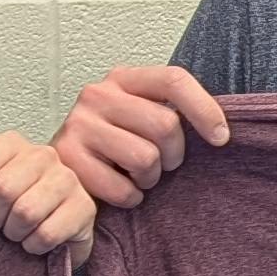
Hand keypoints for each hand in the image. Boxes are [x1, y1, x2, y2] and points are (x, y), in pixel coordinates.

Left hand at [0, 130, 98, 258]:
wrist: (58, 226)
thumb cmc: (17, 206)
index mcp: (13, 144)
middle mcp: (42, 155)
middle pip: (1, 189)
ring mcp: (67, 179)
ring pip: (25, 212)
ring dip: (14, 233)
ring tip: (17, 231)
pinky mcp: (84, 207)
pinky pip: (46, 233)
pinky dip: (33, 246)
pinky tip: (36, 240)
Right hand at [51, 64, 228, 210]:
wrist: (56, 169)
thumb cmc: (110, 143)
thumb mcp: (137, 114)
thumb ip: (168, 110)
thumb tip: (219, 131)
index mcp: (122, 78)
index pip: (174, 80)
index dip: (204, 109)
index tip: (220, 138)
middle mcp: (98, 94)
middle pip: (165, 124)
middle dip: (173, 155)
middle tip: (161, 164)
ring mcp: (80, 124)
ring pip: (146, 158)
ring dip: (150, 178)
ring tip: (137, 176)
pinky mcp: (69, 158)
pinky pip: (123, 188)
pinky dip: (130, 197)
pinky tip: (120, 189)